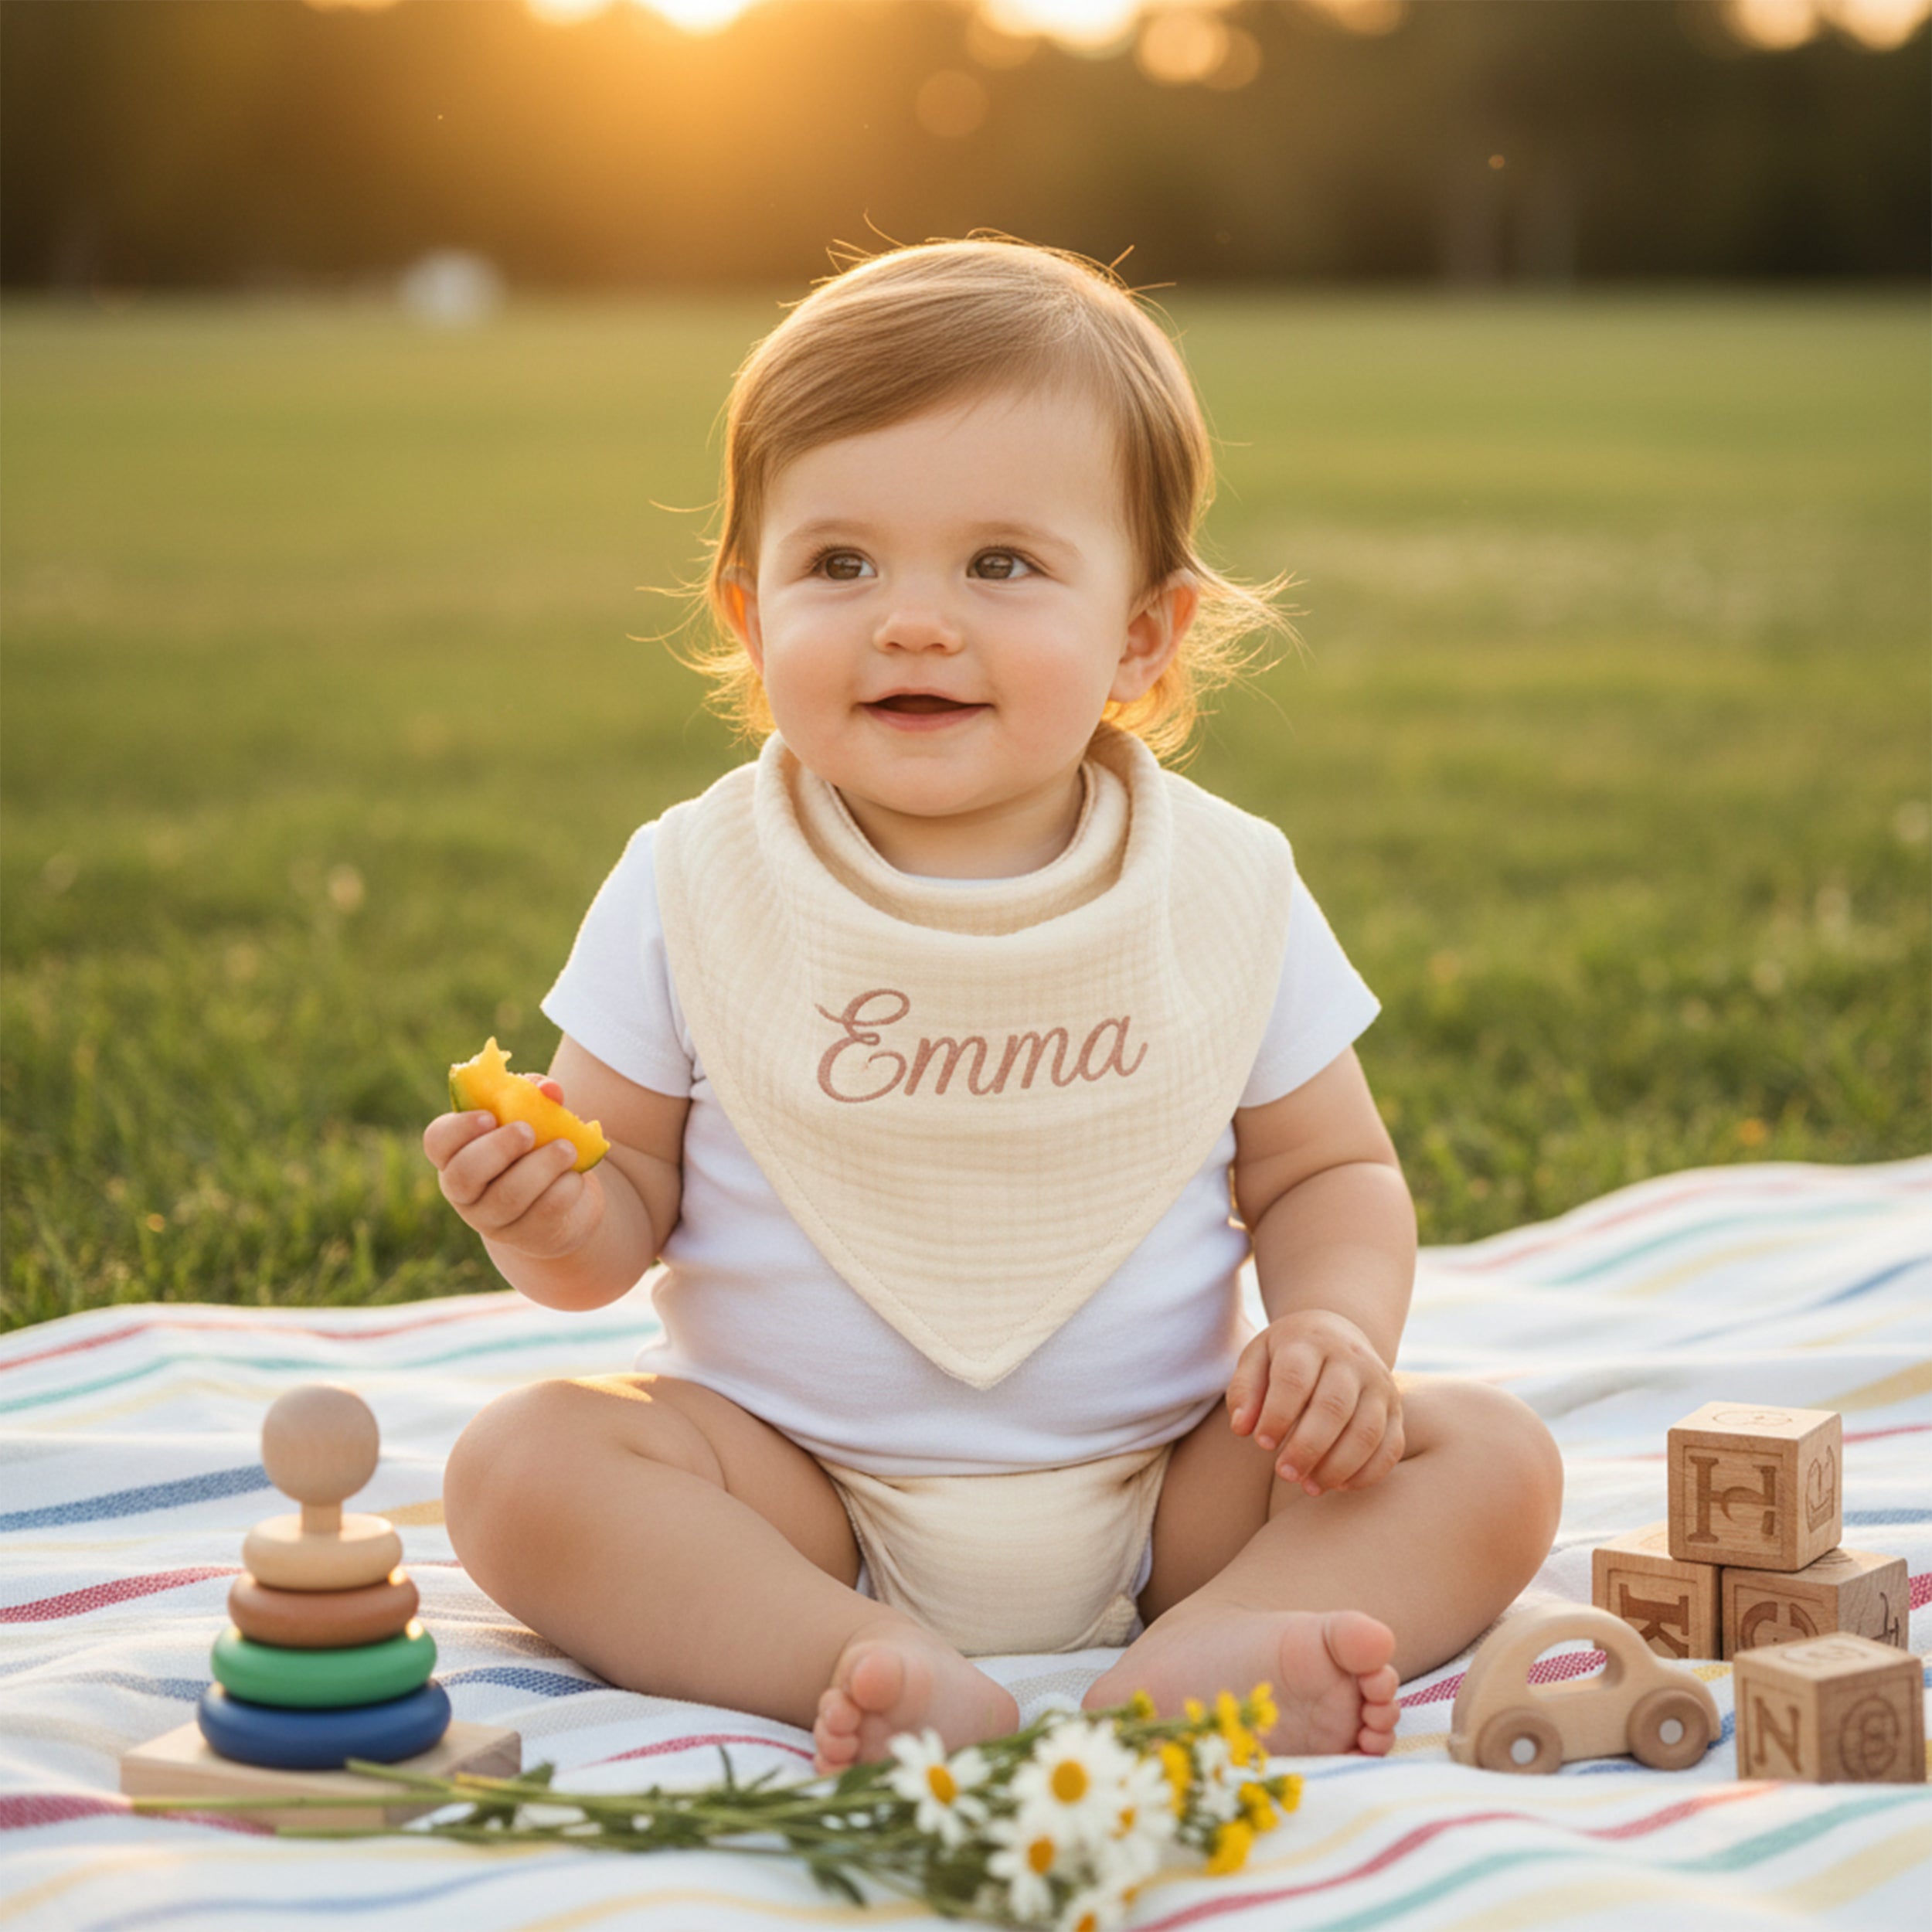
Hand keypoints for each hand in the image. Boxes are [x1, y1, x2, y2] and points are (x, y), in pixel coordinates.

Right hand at [423, 1073, 602, 1260]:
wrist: (564, 1198)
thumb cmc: (538, 1146)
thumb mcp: (536, 1116)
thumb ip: (538, 1095)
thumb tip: (549, 1090)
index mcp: (457, 1153)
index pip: (438, 1141)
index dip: (458, 1129)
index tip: (490, 1116)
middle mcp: (465, 1190)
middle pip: (463, 1175)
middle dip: (497, 1149)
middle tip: (527, 1131)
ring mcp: (492, 1219)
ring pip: (507, 1197)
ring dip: (541, 1167)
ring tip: (567, 1149)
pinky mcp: (526, 1236)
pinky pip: (542, 1214)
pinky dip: (564, 1189)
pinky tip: (576, 1176)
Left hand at [1225, 1310, 1404, 1495]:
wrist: (1337, 1334)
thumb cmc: (1286, 1355)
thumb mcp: (1257, 1358)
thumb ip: (1244, 1391)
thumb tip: (1242, 1428)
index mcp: (1310, 1343)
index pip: (1295, 1379)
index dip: (1278, 1415)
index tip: (1262, 1443)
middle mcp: (1351, 1360)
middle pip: (1334, 1407)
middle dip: (1308, 1447)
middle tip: (1285, 1473)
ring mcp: (1379, 1384)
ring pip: (1367, 1431)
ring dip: (1338, 1467)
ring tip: (1309, 1486)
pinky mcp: (1395, 1409)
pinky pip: (1391, 1447)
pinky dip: (1368, 1473)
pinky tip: (1340, 1485)